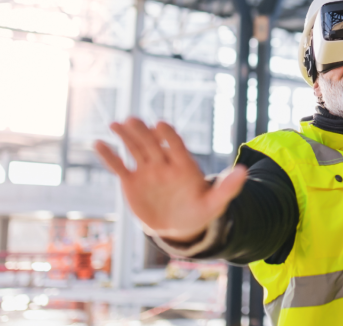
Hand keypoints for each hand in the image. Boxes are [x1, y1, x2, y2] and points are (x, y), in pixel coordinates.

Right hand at [93, 118, 246, 241]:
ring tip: (115, 124)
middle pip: (152, 144)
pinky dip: (109, 156)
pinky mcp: (132, 180)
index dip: (168, 136)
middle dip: (143, 132)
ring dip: (126, 137)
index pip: (176, 145)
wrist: (178, 225)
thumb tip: (244, 172)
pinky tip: (98, 143)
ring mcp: (147, 170)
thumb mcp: (215, 203)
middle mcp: (164, 163)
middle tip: (132, 119)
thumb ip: (227, 188)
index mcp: (184, 165)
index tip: (161, 124)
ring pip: (135, 149)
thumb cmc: (198, 211)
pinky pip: (119, 166)